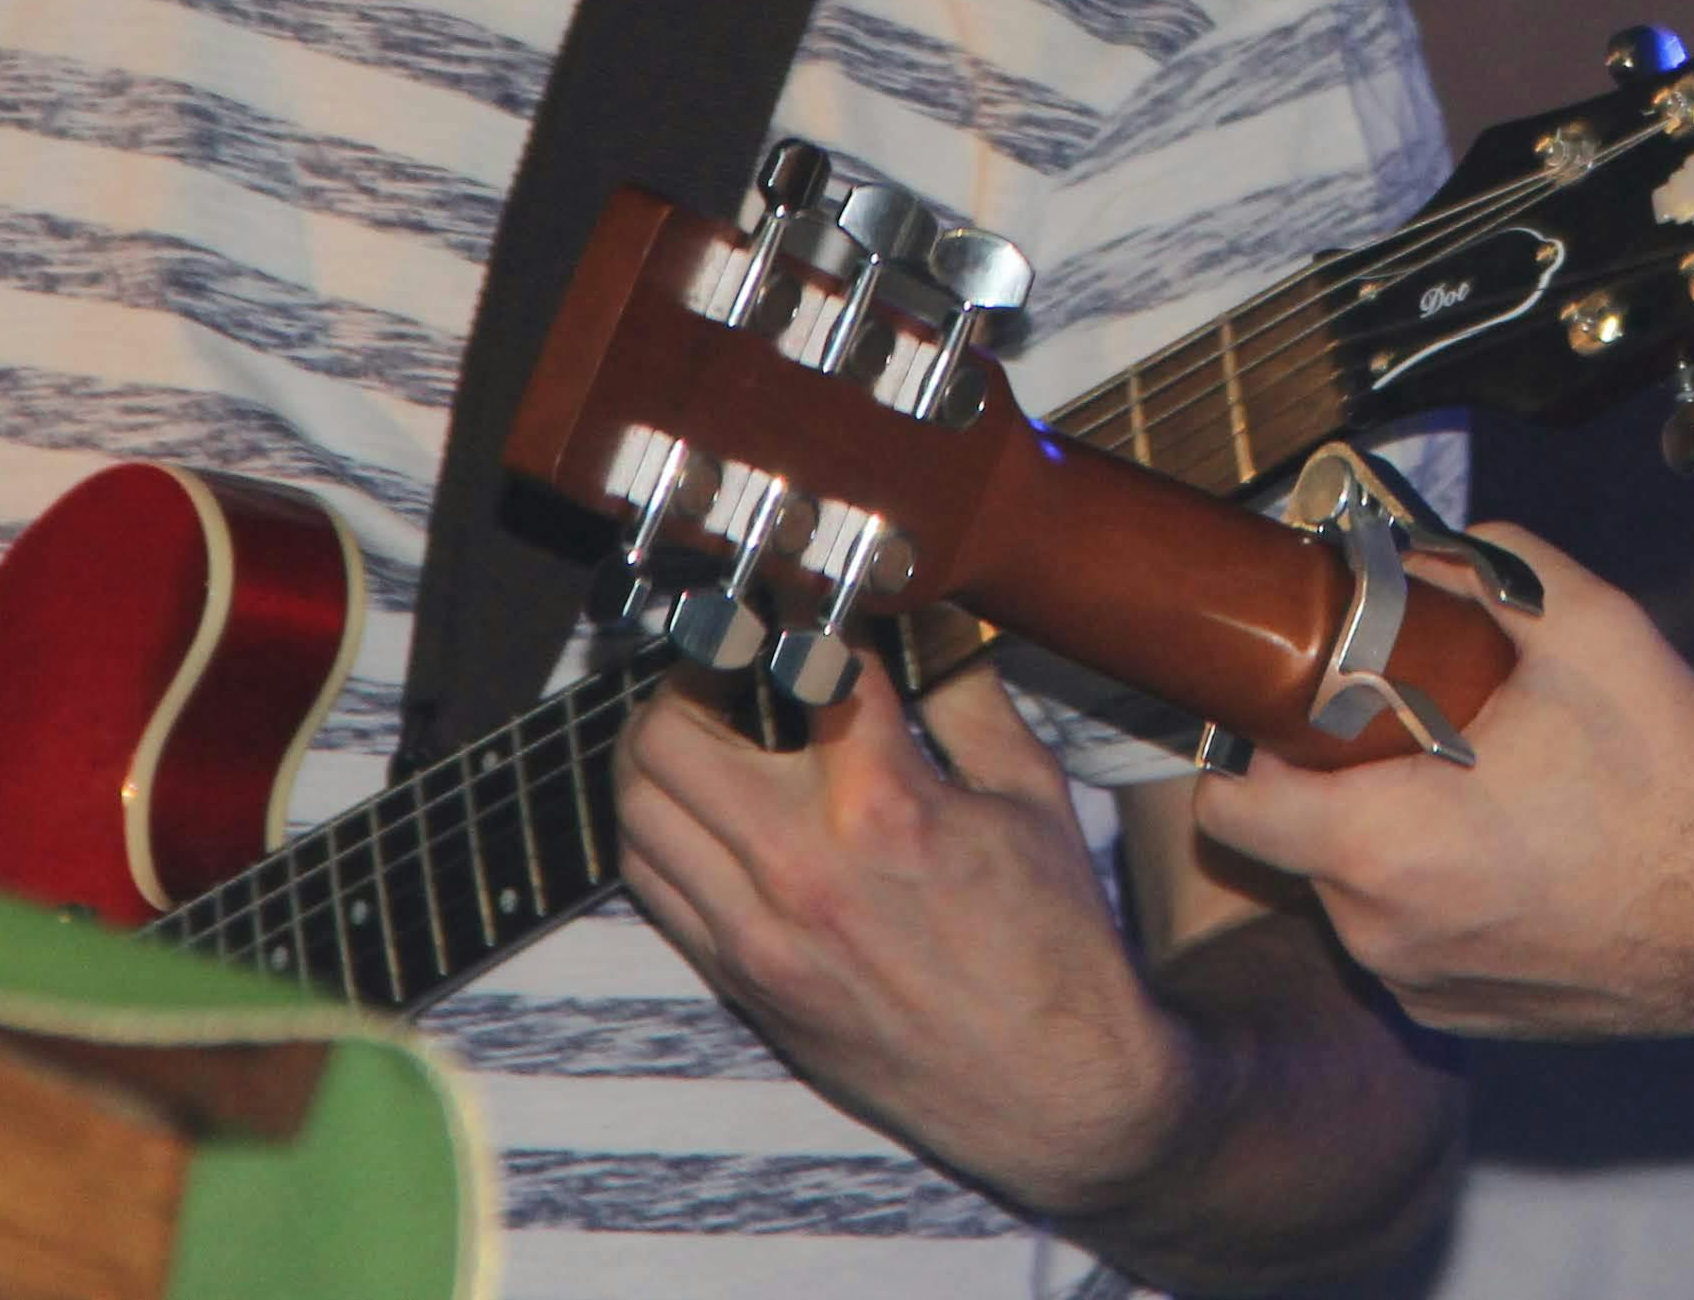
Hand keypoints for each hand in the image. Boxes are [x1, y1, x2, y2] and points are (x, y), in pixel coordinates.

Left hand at [614, 659, 1200, 1221]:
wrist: (1051, 1093)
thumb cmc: (1057, 945)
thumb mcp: (1032, 794)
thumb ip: (963, 692)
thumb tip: (919, 617)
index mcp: (882, 805)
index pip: (795, 662)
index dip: (802, 612)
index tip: (811, 600)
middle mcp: (798, 867)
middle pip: (669, 728)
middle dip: (699, 673)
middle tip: (741, 661)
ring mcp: (756, 934)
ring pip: (636, 806)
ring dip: (664, 747)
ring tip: (715, 726)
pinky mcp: (740, 981)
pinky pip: (652, 882)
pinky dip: (663, 826)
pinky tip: (711, 806)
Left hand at [1190, 522, 1693, 1043]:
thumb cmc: (1676, 789)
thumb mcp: (1587, 630)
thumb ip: (1483, 570)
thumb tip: (1417, 555)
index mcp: (1382, 846)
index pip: (1228, 809)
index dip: (1252, 744)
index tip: (1306, 708)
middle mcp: (1381, 933)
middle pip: (1298, 843)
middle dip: (1343, 779)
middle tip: (1422, 731)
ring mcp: (1422, 985)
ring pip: (1359, 893)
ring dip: (1395, 839)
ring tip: (1485, 791)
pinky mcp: (1468, 1017)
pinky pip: (1413, 940)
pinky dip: (1442, 896)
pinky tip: (1520, 855)